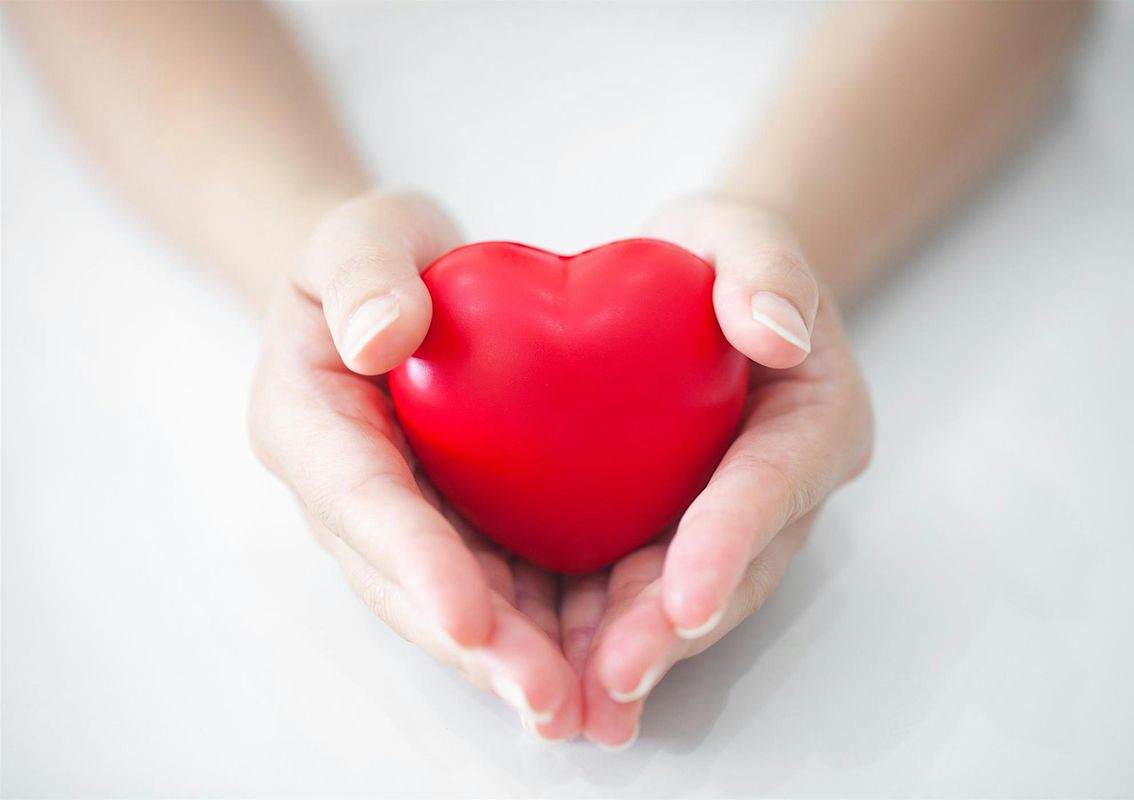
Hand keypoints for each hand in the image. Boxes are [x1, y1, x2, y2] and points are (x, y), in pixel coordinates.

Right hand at [248, 192, 581, 740]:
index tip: (471, 616)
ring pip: (449, 603)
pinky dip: (538, 630)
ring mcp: (396, 520)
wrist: (394, 288)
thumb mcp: (363, 232)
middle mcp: (343, 493)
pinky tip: (593, 667)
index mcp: (307, 421)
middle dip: (474, 645)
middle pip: (403, 581)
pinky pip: (491, 585)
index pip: (359, 498)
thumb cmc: (376, 255)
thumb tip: (380, 336)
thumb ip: (362, 272)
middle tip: (545, 695)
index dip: (413, 559)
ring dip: (509, 661)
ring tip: (578, 709)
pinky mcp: (448, 528)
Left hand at [565, 198, 873, 747]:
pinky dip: (607, 631)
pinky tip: (564, 677)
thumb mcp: (741, 230)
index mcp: (816, 418)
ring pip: (692, 597)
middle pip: (738, 566)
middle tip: (615, 674)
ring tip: (583, 700)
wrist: (696, 286)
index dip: (733, 538)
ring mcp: (736, 519)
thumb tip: (779, 334)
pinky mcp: (680, 532)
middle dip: (675, 625)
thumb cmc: (718, 255)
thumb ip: (765, 265)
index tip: (687, 596)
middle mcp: (785, 485)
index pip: (777, 480)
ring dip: (639, 650)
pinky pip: (645, 587)